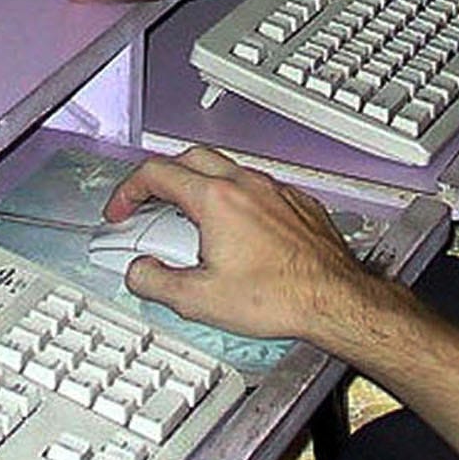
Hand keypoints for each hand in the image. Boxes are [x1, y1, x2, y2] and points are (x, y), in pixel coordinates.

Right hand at [102, 148, 375, 341]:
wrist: (336, 301)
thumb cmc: (281, 298)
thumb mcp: (200, 301)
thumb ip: (156, 282)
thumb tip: (139, 272)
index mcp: (216, 201)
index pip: (156, 174)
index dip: (129, 191)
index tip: (122, 211)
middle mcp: (246, 185)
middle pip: (189, 158)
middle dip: (161, 177)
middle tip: (150, 204)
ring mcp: (275, 191)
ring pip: (226, 168)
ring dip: (200, 185)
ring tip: (191, 219)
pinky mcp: (298, 204)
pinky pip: (258, 186)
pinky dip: (236, 198)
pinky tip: (238, 229)